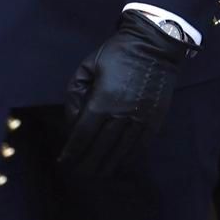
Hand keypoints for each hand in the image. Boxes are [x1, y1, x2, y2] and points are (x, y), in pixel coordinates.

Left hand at [59, 11, 188, 176]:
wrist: (154, 44)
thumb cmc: (117, 53)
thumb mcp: (87, 67)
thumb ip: (76, 94)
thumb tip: (73, 120)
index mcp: (102, 100)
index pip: (83, 134)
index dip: (72, 151)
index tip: (64, 162)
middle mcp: (122, 113)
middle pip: (101, 147)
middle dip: (87, 163)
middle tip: (79, 174)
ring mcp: (141, 117)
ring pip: (121, 150)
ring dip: (108, 165)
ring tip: (98, 174)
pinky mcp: (155, 118)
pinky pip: (141, 144)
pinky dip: (129, 156)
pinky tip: (121, 162)